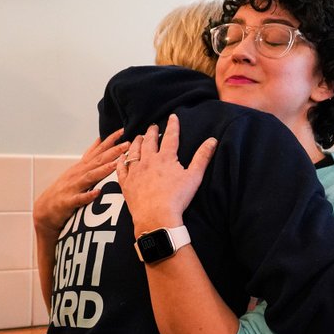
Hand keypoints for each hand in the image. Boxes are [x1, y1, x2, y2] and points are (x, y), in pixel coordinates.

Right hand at [34, 130, 128, 238]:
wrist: (45, 208)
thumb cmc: (64, 189)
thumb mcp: (77, 169)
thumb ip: (89, 157)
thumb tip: (100, 141)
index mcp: (82, 166)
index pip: (98, 150)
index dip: (110, 140)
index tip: (123, 130)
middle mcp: (78, 174)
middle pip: (97, 160)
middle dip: (112, 152)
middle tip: (127, 144)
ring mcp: (73, 187)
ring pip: (90, 176)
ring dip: (103, 170)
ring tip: (116, 164)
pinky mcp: (68, 202)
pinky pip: (79, 198)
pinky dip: (88, 195)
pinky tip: (97, 192)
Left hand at [116, 114, 217, 233]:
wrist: (156, 216)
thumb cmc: (177, 198)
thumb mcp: (194, 177)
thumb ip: (202, 157)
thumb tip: (212, 140)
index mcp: (166, 158)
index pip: (170, 137)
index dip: (173, 126)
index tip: (173, 117)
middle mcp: (148, 161)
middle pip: (149, 142)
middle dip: (152, 132)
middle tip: (153, 126)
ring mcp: (136, 171)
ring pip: (134, 151)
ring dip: (137, 142)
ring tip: (138, 137)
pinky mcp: (126, 183)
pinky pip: (121, 168)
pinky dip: (122, 160)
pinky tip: (122, 157)